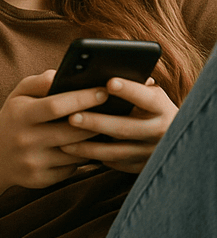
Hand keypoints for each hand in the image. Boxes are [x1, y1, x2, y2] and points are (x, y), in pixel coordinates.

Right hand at [0, 71, 107, 190]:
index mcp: (20, 115)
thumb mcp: (17, 95)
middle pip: (72, 131)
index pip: (55, 106)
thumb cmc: (13, 118)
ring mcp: (34, 161)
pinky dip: (82, 157)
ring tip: (110, 128)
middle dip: (97, 120)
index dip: (82, 98)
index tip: (104, 91)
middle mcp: (26, 139)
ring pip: (76, 152)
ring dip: (94, 140)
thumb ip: (39, 82)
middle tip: (117, 110)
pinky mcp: (42, 179)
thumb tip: (63, 74)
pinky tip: (90, 148)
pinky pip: (72, 168)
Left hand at [62, 77, 177, 173]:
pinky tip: (72, 151)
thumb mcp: (149, 94)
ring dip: (88, 146)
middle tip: (72, 116)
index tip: (109, 82)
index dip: (129, 90)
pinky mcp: (140, 167)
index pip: (146, 98)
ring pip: (116, 151)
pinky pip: (114, 163)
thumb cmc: (149, 106)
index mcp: (162, 108)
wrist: (173, 139)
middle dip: (97, 122)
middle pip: (125, 128)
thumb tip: (105, 70)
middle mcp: (161, 132)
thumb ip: (133, 84)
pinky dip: (92, 157)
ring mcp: (151, 152)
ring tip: (63, 140)